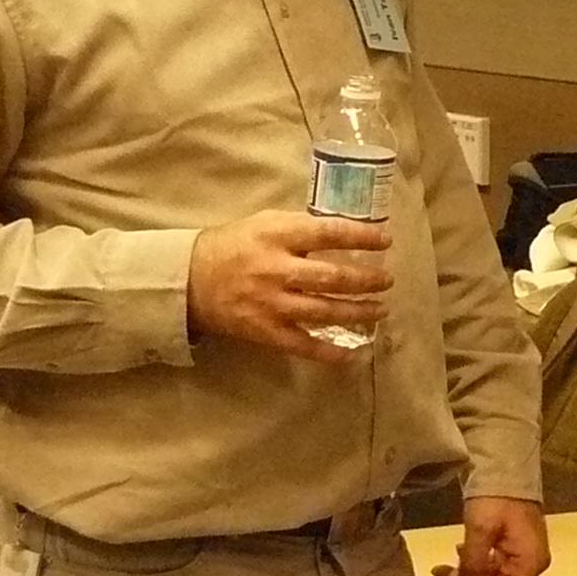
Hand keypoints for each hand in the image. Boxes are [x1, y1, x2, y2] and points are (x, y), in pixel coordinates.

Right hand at [187, 209, 392, 357]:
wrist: (189, 281)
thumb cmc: (233, 245)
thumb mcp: (265, 222)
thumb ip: (300, 227)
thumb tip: (345, 231)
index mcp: (276, 236)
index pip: (328, 233)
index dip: (361, 237)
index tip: (385, 240)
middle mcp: (277, 271)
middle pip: (332, 277)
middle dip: (366, 280)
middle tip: (387, 281)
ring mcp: (272, 304)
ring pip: (325, 311)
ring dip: (359, 312)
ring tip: (381, 310)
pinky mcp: (266, 332)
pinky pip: (304, 346)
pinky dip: (331, 352)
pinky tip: (354, 353)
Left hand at [435, 497, 549, 575]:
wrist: (506, 465)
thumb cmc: (497, 496)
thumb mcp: (480, 528)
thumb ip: (472, 563)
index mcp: (529, 564)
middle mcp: (529, 566)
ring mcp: (520, 558)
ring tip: (438, 572)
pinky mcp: (511, 549)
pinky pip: (491, 568)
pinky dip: (471, 568)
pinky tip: (454, 557)